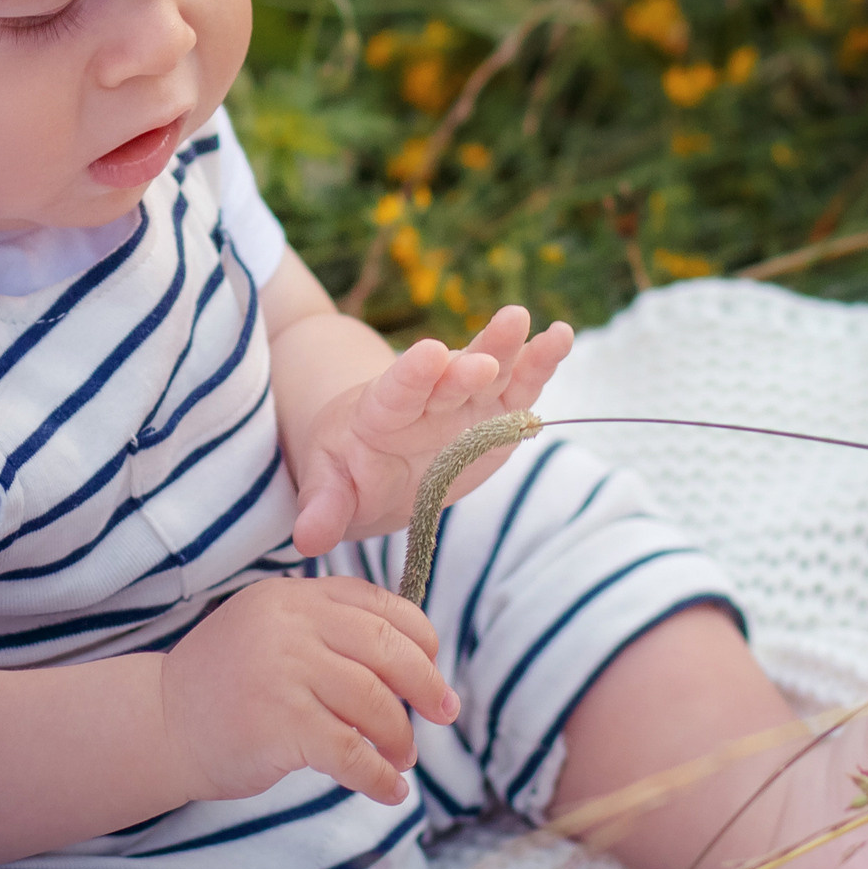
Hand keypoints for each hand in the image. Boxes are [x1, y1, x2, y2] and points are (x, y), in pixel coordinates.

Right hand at [159, 575, 459, 805]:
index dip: (421, 639)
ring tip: (403, 757)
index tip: (434, 670)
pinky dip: (379, 776)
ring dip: (400, 736)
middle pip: (387, 649)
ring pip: (374, 702)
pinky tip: (390, 790)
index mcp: (295, 596)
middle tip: (445, 714)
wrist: (159, 725)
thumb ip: (328, 631)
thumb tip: (417, 663)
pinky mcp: (279, 723)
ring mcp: (284, 671)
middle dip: (426, 685)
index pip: (380, 606)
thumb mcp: (273, 633)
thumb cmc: (227, 686)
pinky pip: (351, 751)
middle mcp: (291, 624)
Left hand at [290, 305, 572, 555]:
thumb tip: (306, 538)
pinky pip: (520, 388)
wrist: (374, 462)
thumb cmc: (348, 471)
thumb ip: (323, 507)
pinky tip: (561, 336)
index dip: (412, 375)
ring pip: (490, 372)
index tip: (427, 354)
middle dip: (467, 368)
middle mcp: (427, 399)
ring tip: (540, 329)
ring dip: (511, 351)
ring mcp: (465, 403)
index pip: (396, 390)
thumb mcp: (329, 487)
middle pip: (448, 379)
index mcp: (381, 412)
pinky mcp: (496, 414)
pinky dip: (540, 364)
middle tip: (484, 361)